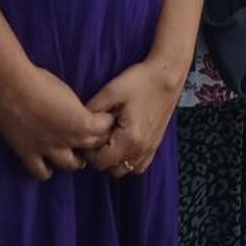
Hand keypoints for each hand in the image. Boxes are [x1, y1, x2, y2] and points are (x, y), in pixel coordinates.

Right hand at [0, 63, 114, 181]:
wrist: (12, 87)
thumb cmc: (41, 81)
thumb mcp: (68, 93)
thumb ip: (77, 110)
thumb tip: (79, 114)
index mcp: (82, 122)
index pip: (105, 128)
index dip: (106, 122)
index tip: (104, 118)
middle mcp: (69, 140)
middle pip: (92, 147)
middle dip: (96, 141)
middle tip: (92, 136)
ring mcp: (48, 150)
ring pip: (71, 165)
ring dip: (75, 160)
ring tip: (74, 154)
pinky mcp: (29, 154)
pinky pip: (41, 172)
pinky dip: (47, 170)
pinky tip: (48, 163)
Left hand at [84, 60, 181, 177]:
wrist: (167, 76)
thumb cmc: (139, 81)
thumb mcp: (111, 91)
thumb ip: (92, 109)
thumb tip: (78, 123)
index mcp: (129, 139)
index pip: (100, 162)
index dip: (89, 152)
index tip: (89, 136)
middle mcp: (141, 149)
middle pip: (112, 170)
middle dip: (101, 158)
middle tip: (98, 137)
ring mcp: (150, 148)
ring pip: (126, 170)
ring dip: (115, 160)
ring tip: (111, 140)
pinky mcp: (156, 144)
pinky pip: (139, 166)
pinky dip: (129, 160)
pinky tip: (124, 143)